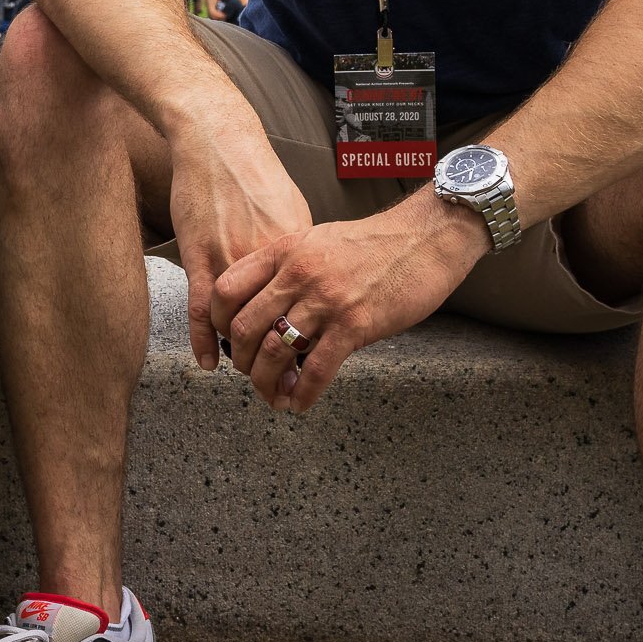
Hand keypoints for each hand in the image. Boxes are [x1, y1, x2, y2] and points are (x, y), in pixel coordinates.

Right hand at [163, 128, 311, 370]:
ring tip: (246, 367)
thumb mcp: (293, 211)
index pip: (307, 311)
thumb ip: (304, 249)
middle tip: (277, 377)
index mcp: (297, 253)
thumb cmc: (255, 173)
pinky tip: (209, 362)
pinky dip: (205, 341)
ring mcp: (233, 261)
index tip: (308, 361)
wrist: (220, 142)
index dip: (307, 341)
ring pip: (239, 323)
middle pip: (276, 323)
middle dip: (277, 356)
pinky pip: (204, 311)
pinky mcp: (201, 258)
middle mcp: (270, 263)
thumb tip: (318, 275)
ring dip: (241, 352)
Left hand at [213, 192, 489, 412]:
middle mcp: (297, 274)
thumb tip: (268, 308)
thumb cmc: (375, 243)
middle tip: (249, 372)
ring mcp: (325, 300)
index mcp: (284, 251)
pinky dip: (303, 393)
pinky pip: (316, 369)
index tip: (224, 340)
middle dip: (241, 359)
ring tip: (272, 395)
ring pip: (275, 352)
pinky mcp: (354, 324)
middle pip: (244, 327)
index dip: (215, 321)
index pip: (226, 289)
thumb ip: (289, 270)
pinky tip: (299, 404)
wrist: (426, 238)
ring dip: (266, 382)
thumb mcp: (317, 241)